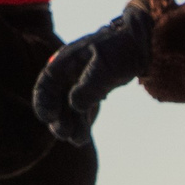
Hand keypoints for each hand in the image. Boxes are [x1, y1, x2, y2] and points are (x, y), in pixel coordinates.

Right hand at [32, 4, 152, 146]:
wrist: (140, 44)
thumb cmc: (120, 48)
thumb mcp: (105, 65)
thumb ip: (90, 84)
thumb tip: (74, 105)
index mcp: (65, 61)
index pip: (46, 84)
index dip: (44, 102)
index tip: (49, 117)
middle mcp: (68, 74)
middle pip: (56, 100)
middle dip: (58, 118)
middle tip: (64, 134)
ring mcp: (78, 84)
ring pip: (69, 109)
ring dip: (71, 124)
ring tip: (78, 140)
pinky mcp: (90, 93)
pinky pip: (81, 111)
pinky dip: (81, 123)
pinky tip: (82, 137)